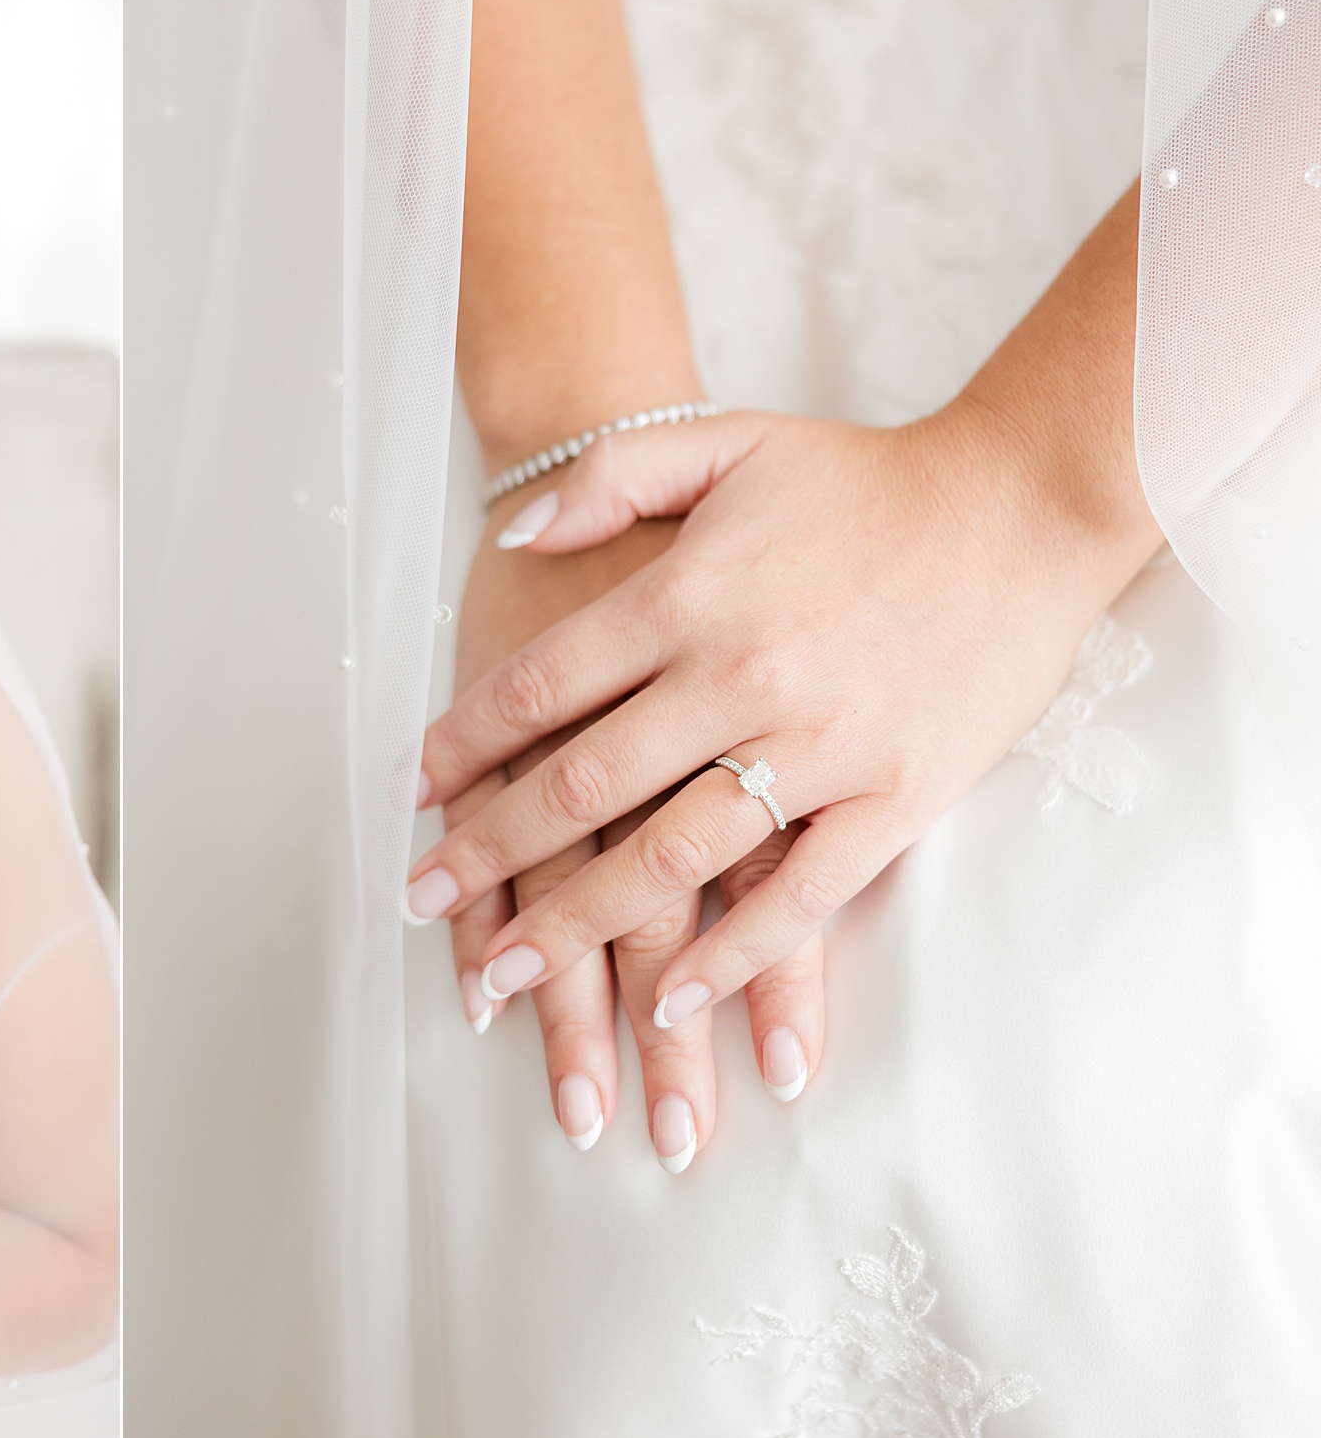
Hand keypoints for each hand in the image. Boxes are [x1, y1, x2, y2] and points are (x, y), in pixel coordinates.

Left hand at [412, 403, 1159, 1079]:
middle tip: (418, 900)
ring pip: (671, 859)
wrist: (1026, 505)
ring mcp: (820, 746)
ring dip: (578, 926)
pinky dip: (733, 955)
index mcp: (687, 595)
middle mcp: (739, 678)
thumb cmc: (867, 478)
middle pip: (582, 788)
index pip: (538, 687)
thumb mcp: (724, 441)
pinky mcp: (896, 798)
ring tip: (507, 974)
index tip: (410, 794)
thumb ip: (606, 478)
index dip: (461, 744)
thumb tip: (507, 539)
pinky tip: (673, 996)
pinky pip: (799, 896)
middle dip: (487, 855)